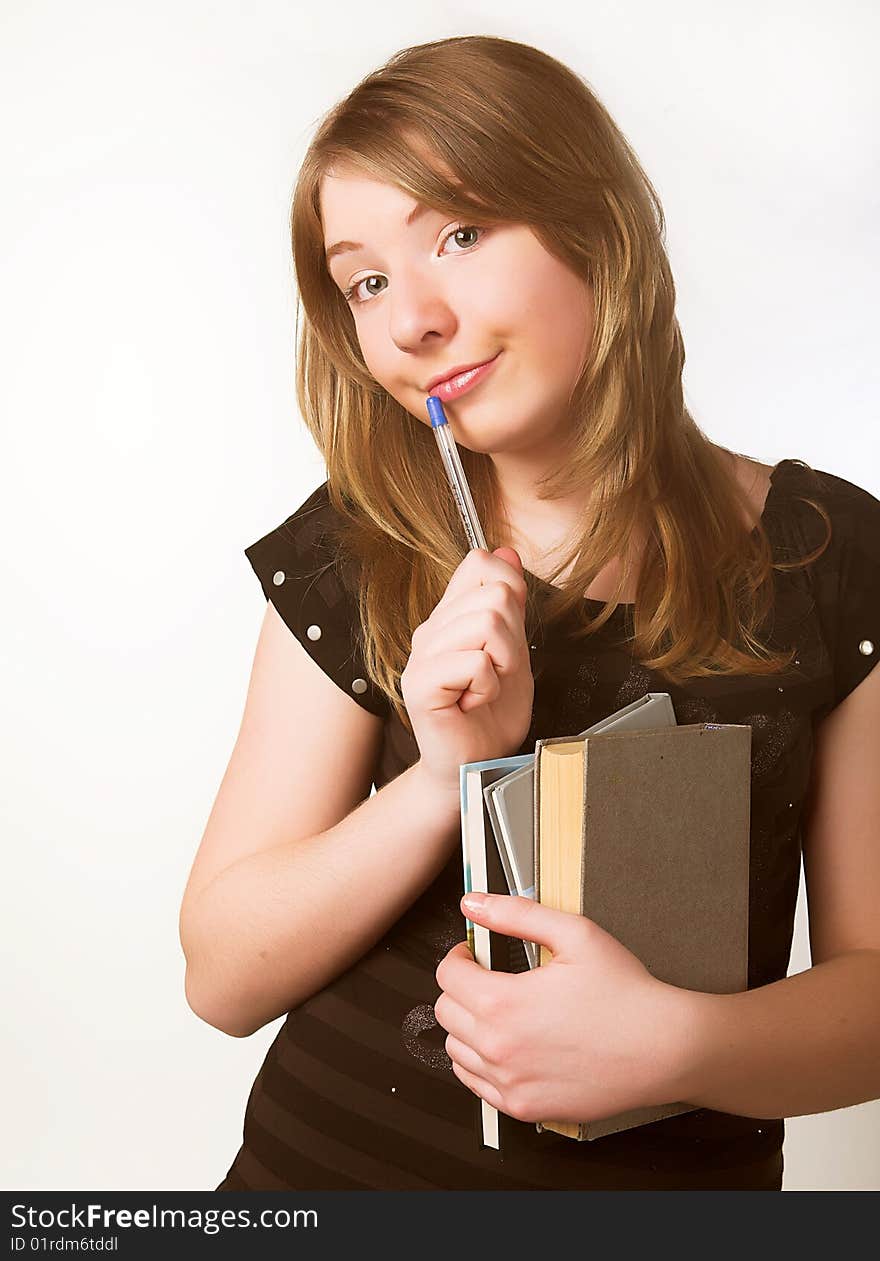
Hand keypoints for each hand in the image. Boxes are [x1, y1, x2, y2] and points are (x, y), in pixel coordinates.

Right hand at [401, 547, 533, 797]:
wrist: (477, 762)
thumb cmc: (492, 714)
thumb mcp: (515, 649)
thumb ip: (510, 603)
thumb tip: (507, 552)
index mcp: (450, 616)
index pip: (480, 564)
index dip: (510, 592)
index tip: (508, 637)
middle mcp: (430, 629)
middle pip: (495, 595)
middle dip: (513, 640)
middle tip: (496, 674)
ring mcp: (421, 654)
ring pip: (487, 623)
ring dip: (502, 664)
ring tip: (484, 688)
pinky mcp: (419, 683)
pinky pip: (475, 662)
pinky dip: (488, 687)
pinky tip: (473, 702)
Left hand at [434, 893, 695, 1124]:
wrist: (664, 1048)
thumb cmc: (625, 993)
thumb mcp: (574, 934)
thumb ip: (516, 914)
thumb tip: (474, 903)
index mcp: (503, 1004)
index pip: (447, 976)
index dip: (459, 955)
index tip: (474, 953)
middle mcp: (499, 1049)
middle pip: (445, 1012)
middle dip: (462, 988)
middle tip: (488, 977)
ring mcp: (510, 1083)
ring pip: (456, 1051)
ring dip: (468, 1026)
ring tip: (501, 1011)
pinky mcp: (524, 1107)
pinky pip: (477, 1085)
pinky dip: (482, 1063)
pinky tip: (508, 1045)